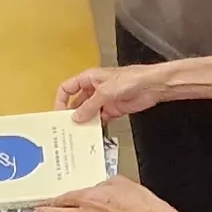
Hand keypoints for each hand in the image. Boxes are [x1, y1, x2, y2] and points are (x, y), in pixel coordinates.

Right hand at [56, 63, 174, 122]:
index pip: (67, 88)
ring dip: (84, 121)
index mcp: (89, 78)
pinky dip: (96, 126)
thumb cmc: (132, 78)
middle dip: (72, 114)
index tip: (59, 113)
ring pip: (88, 112)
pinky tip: (93, 133)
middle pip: (77, 102)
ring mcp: (103, 100)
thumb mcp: (106, 92)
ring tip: (78, 133)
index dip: (61, 100)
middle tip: (67, 127)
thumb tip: (77, 116)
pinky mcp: (113, 109)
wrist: (152, 86)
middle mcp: (94, 89)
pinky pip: (100, 119)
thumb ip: (90, 106)